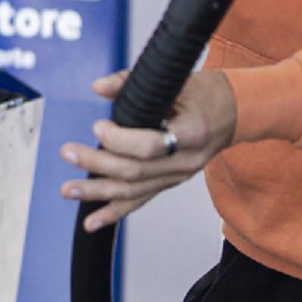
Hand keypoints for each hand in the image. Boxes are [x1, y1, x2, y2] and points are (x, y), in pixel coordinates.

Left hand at [61, 69, 237, 230]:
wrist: (233, 113)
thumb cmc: (205, 93)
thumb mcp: (175, 79)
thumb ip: (133, 82)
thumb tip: (99, 87)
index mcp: (192, 132)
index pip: (152, 146)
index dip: (120, 140)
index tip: (98, 126)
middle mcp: (186, 161)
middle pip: (137, 172)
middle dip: (98, 164)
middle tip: (69, 153)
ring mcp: (178, 176)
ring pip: (134, 191)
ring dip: (98, 192)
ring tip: (68, 190)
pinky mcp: (169, 183)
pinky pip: (140, 201)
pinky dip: (114, 212)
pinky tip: (92, 221)